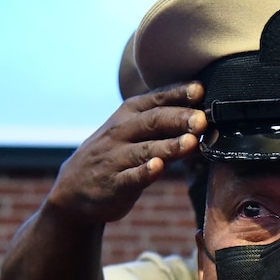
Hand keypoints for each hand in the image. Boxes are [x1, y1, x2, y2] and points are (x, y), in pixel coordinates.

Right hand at [44, 82, 207, 227]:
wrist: (73, 189)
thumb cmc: (114, 154)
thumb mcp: (132, 130)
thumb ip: (165, 124)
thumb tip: (205, 116)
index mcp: (129, 114)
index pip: (156, 99)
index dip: (178, 94)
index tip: (201, 90)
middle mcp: (121, 132)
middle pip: (153, 121)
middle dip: (179, 119)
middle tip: (203, 119)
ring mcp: (115, 158)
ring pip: (145, 149)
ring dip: (169, 146)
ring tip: (192, 142)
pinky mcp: (113, 184)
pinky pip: (130, 177)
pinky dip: (143, 172)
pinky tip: (157, 168)